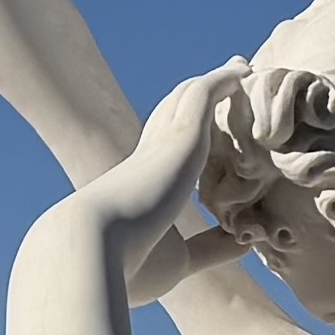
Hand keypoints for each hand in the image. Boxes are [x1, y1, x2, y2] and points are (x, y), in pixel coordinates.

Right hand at [67, 67, 247, 300]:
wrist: (91, 251)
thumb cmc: (128, 266)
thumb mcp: (178, 259)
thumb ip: (209, 248)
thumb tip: (241, 240)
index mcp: (139, 188)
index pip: (160, 155)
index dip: (180, 141)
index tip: (198, 133)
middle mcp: (147, 158)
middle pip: (172, 115)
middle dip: (195, 98)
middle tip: (223, 81)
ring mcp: (162, 145)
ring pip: (187, 99)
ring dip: (214, 81)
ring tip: (241, 68)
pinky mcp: (180, 138)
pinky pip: (203, 95)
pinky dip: (223, 81)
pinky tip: (242, 72)